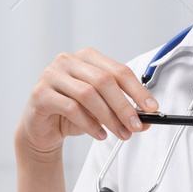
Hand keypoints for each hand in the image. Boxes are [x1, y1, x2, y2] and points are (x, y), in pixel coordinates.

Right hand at [16, 48, 157, 157]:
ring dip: (108, 117)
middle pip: (104, 81)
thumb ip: (122, 111)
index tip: (151, 108)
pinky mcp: (41, 94)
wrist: (42, 128)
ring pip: (88, 94)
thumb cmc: (71, 113)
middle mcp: (68, 61)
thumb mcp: (101, 110)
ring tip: (120, 133)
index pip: (118, 70)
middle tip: (135, 125)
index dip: (137, 90)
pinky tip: (99, 134)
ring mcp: (52, 75)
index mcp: (87, 57)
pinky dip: (89, 124)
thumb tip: (146, 120)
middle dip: (124, 106)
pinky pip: (71, 108)